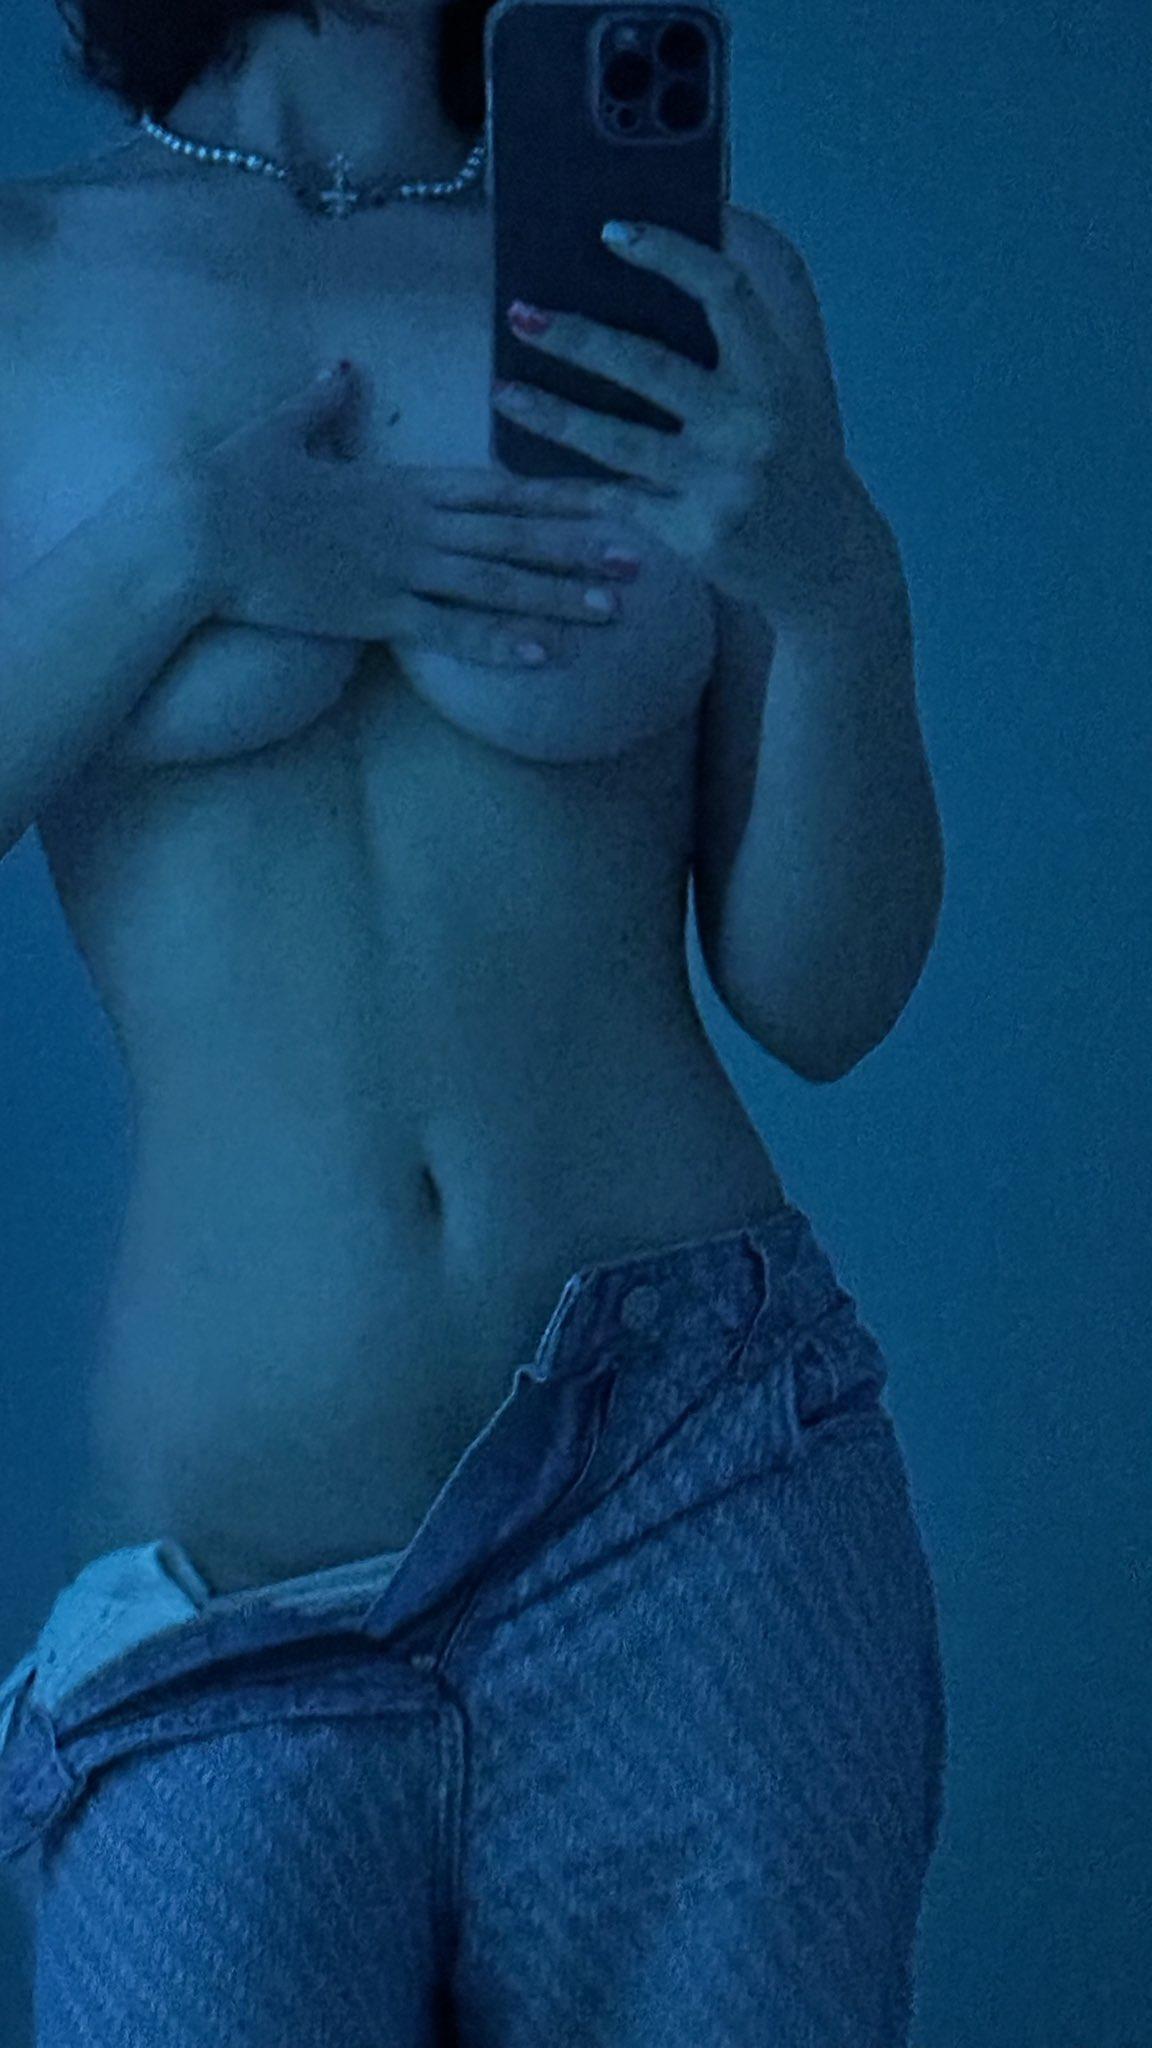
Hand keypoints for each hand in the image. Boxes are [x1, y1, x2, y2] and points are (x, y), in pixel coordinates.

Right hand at [192, 363, 646, 667]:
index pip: (498, 487)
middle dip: (584, 544)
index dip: (558, 492)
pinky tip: (546, 657)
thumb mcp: (282, 430)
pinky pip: (450, 632)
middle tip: (649, 554)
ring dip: (561, 597)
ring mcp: (399, 570)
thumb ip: (322, 403)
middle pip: (516, 535)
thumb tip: (341, 369)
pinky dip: (500, 642)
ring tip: (618, 610)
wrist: (193, 530)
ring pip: (499, 584)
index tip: (610, 491)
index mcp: (401, 483)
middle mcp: (415, 525)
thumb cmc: (230, 481)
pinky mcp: (375, 613)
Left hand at [490, 217, 867, 625]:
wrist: (826, 559)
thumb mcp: (791, 385)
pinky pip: (617, 500)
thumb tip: (684, 244)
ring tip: (503, 391)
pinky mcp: (695, 536)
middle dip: (576, 338)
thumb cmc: (793, 454)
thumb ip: (746, 328)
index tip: (611, 231)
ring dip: (552, 414)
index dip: (668, 254)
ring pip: (617, 441)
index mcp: (776, 373)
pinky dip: (571, 482)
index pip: (724, 292)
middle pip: (647, 367)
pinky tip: (529, 461)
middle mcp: (751, 426)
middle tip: (520, 313)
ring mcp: (721, 485)